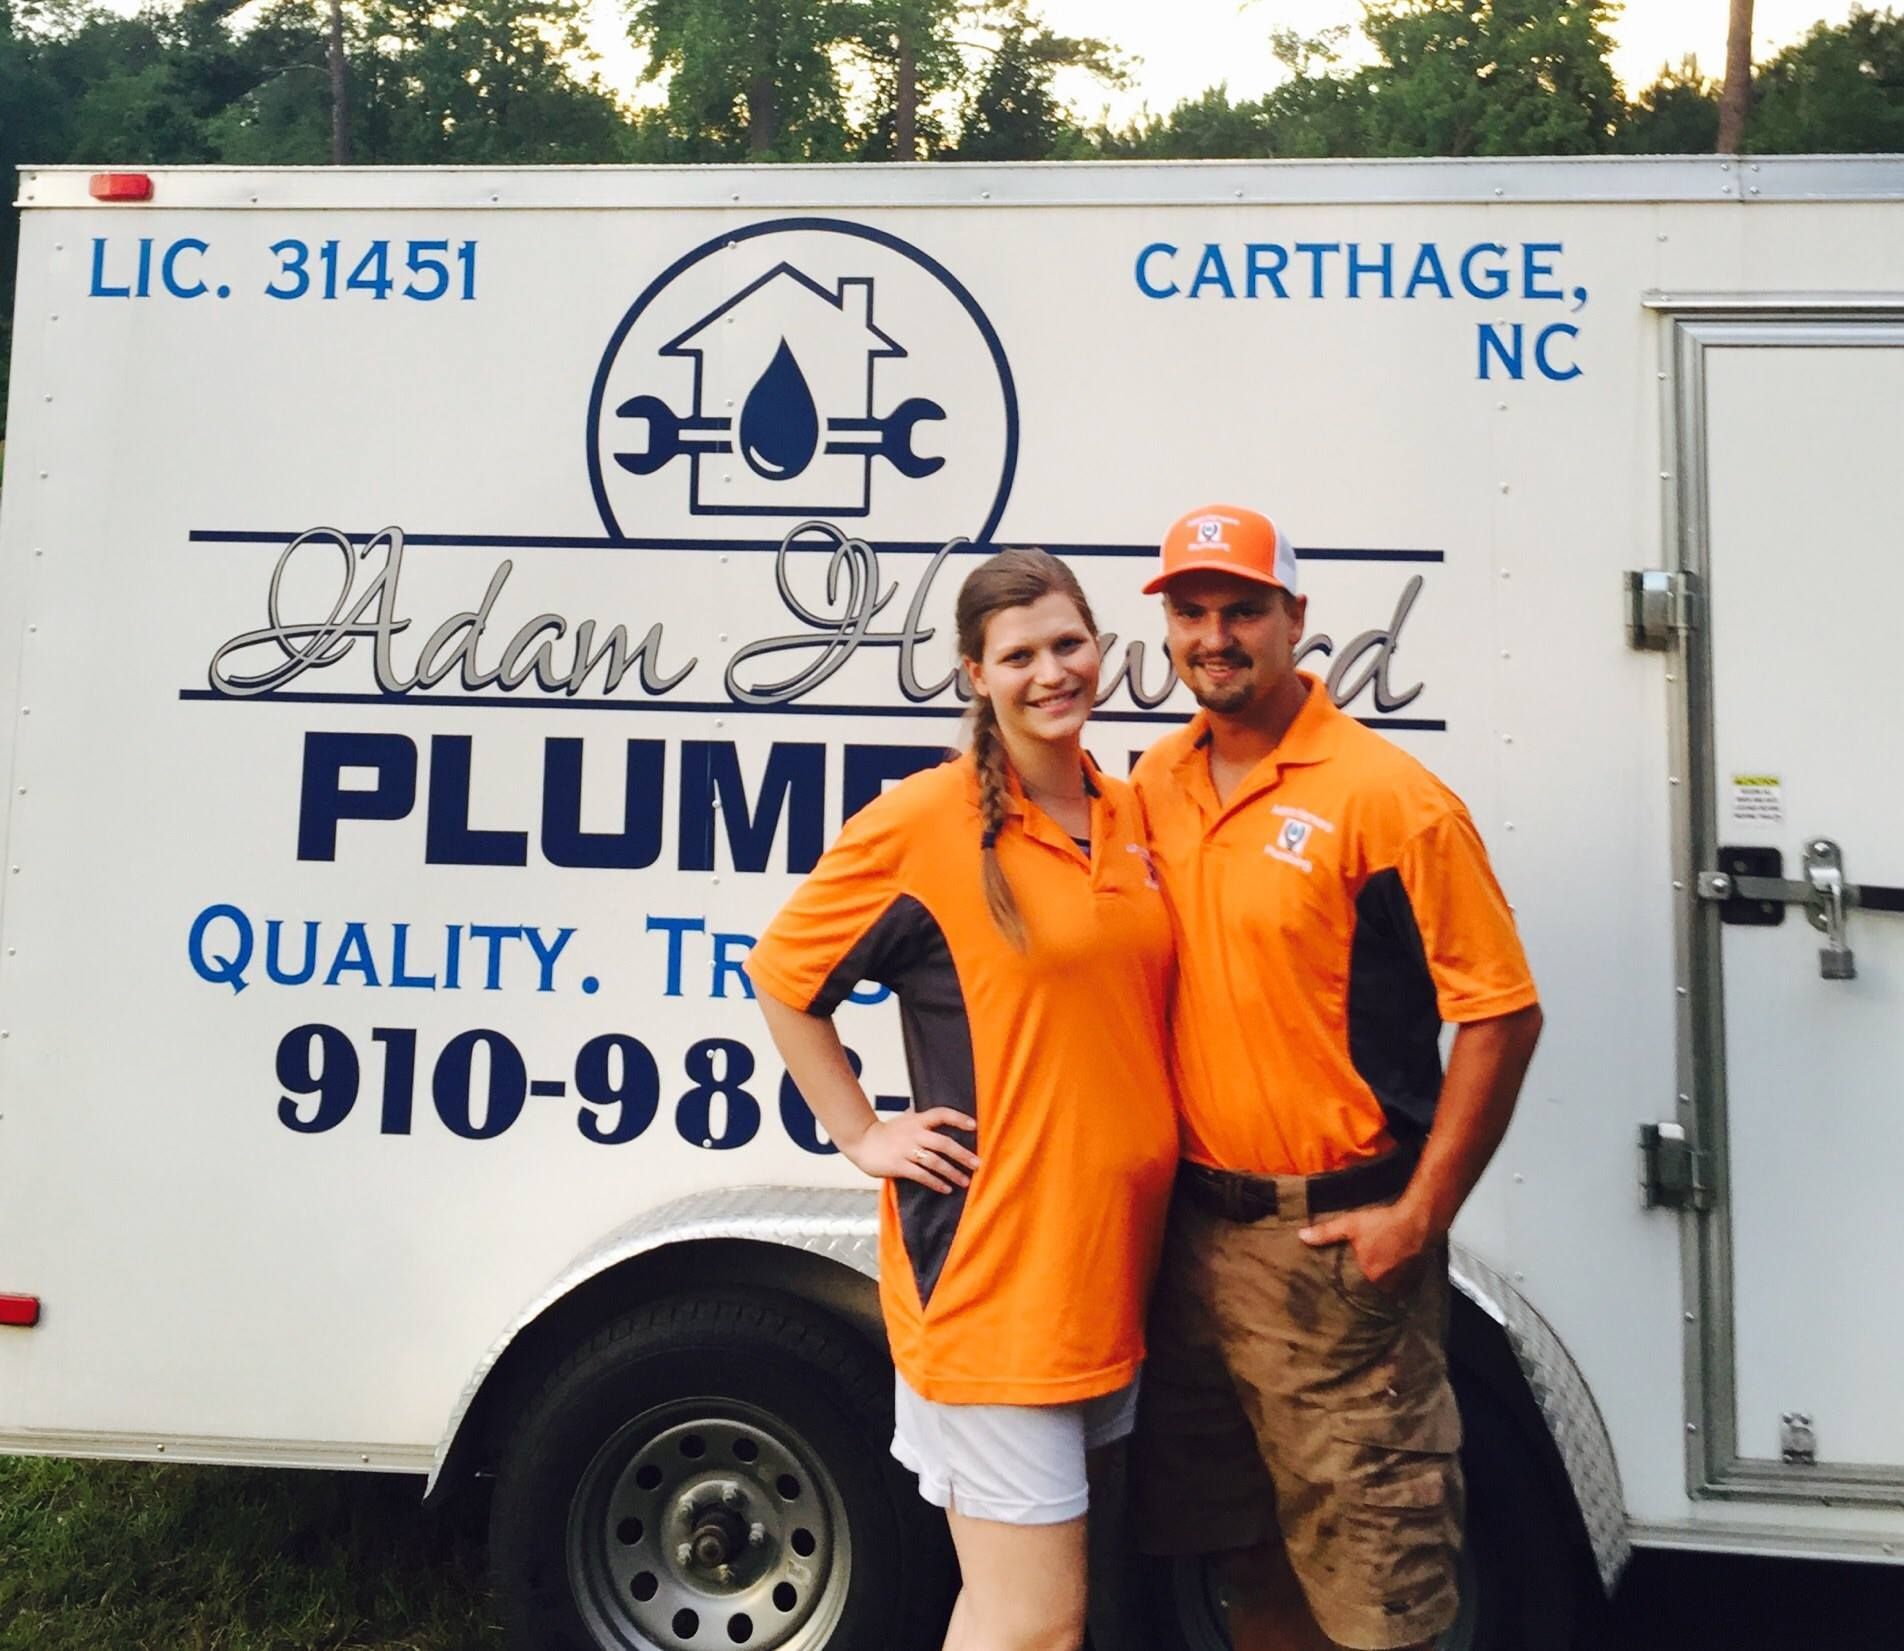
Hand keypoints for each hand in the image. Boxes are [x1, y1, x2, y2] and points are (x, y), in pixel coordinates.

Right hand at [842, 1107, 979, 1194]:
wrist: (862, 1142)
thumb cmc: (886, 1133)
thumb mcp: (904, 1120)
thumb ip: (920, 1118)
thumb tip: (938, 1115)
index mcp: (917, 1120)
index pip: (941, 1114)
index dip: (958, 1118)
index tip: (974, 1126)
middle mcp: (914, 1134)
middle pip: (943, 1143)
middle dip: (962, 1154)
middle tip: (977, 1164)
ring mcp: (906, 1150)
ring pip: (935, 1162)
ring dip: (952, 1173)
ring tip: (965, 1181)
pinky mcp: (899, 1166)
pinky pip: (921, 1175)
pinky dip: (936, 1183)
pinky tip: (946, 1189)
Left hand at [1298, 1199, 1434, 1298]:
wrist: (1418, 1220)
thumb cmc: (1383, 1222)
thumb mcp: (1351, 1225)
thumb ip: (1326, 1233)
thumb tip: (1302, 1237)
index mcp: (1368, 1276)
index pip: (1352, 1289)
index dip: (1347, 1287)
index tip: (1340, 1287)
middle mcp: (1385, 1284)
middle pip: (1370, 1289)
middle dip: (1364, 1285)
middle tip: (1358, 1280)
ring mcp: (1401, 1283)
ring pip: (1386, 1288)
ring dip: (1380, 1284)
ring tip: (1374, 1277)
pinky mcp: (1413, 1278)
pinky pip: (1401, 1286)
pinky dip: (1396, 1282)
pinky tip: (1392, 1272)